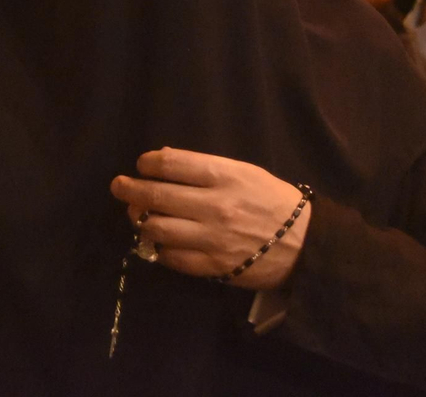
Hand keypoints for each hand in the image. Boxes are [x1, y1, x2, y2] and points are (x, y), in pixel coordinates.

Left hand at [110, 148, 312, 291]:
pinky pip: (172, 257)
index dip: (147, 163)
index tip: (141, 165)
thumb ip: (205, 167)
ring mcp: (212, 239)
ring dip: (139, 220)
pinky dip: (159, 247)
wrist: (305, 244)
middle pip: (156, 196)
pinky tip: (157, 240)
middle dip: (130, 190)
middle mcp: (215, 206)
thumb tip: (164, 159)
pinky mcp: (213, 266)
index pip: (170, 165)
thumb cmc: (272, 200)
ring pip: (157, 229)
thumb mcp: (245, 171)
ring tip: (136, 215)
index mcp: (224, 176)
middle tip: (120, 187)